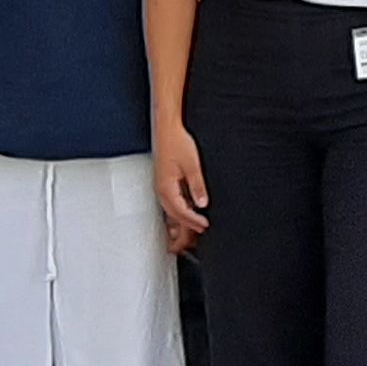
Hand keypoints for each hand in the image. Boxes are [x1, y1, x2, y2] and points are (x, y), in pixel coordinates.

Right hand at [154, 123, 208, 253]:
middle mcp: (161, 190)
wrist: (167, 130)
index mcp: (166, 187)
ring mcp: (162, 187)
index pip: (180, 212)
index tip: (205, 226)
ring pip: (171, 211)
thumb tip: (202, 203)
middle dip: (186, 228)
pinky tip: (187, 214)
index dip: (193, 221)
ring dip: (182, 222)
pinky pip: (171, 204)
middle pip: (174, 216)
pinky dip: (179, 212)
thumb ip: (197, 185)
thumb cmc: (176, 143)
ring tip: (193, 231)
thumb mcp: (192, 165)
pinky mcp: (165, 183)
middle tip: (200, 235)